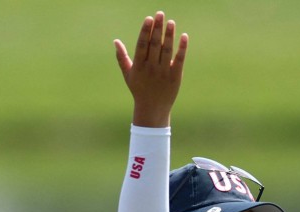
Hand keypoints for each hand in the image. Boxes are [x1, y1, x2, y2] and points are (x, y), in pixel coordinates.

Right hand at [114, 11, 187, 126]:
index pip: (142, 45)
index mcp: (139, 66)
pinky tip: (184, 36)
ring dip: (169, 35)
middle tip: (160, 14)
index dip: (145, 31)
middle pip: (155, 45)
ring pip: (167, 50)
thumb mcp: (128, 75)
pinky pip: (179, 60)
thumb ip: (122, 58)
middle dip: (157, 29)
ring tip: (171, 22)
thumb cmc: (139, 90)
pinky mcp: (175, 77)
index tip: (149, 19)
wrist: (153, 110)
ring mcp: (163, 72)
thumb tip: (115, 41)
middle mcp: (151, 68)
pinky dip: (182, 48)